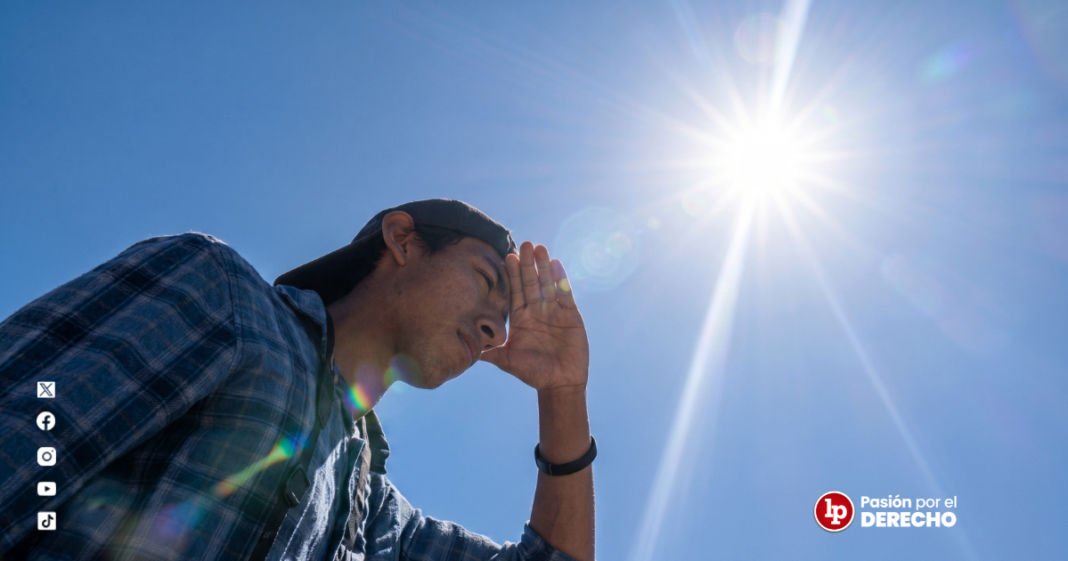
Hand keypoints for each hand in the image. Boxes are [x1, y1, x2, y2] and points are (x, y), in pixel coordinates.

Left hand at [481, 241, 588, 391]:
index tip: (508, 257)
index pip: (515, 292)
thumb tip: (467, 349)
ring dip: (544, 267)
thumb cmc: (533, 373)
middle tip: (525, 243)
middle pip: (531, 283)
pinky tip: (557, 265)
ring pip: (547, 285)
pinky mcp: (571, 316)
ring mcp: (554, 312)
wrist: (560, 383)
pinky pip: (565, 295)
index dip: (512, 275)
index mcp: (521, 319)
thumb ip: (491, 352)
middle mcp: (536, 312)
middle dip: (527, 264)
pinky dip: (561, 280)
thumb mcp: (508, 361)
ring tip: (540, 248)